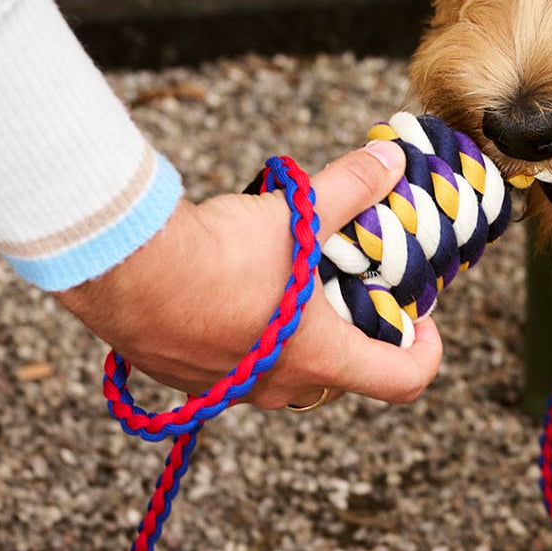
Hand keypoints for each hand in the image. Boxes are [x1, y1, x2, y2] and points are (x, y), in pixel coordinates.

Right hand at [56, 140, 441, 408]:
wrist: (123, 272)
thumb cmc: (217, 254)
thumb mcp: (298, 214)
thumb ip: (352, 187)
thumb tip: (392, 161)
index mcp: (318, 357)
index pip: (401, 381)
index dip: (427, 352)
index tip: (424, 319)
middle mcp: (277, 386)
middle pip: (344, 374)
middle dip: (360, 331)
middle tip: (358, 283)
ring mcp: (229, 389)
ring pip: (289, 370)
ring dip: (305, 331)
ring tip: (299, 275)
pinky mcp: (189, 378)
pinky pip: (240, 364)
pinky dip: (254, 332)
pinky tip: (241, 283)